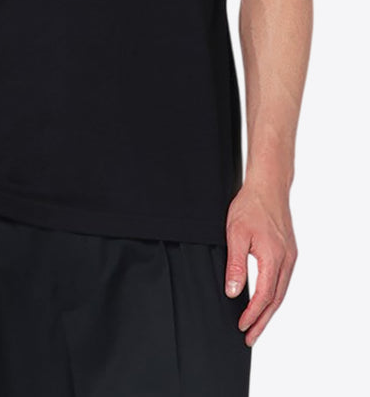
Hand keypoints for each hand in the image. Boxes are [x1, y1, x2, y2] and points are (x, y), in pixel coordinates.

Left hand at [224, 180, 297, 346]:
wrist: (268, 186)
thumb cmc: (250, 206)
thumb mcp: (236, 234)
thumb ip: (235, 265)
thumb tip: (233, 292)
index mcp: (273, 257)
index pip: (265, 296)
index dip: (253, 315)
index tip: (242, 327)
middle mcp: (286, 260)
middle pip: (276, 300)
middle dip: (263, 321)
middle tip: (250, 337)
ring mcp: (290, 256)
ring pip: (282, 291)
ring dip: (269, 311)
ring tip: (256, 325)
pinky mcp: (289, 251)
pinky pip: (283, 280)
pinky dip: (275, 296)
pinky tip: (266, 301)